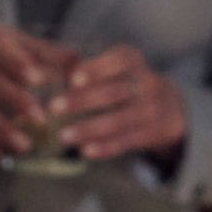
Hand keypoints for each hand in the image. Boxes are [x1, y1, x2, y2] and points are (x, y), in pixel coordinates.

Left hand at [54, 44, 185, 160]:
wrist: (169, 106)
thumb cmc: (123, 81)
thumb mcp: (112, 67)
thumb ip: (83, 70)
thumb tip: (42, 74)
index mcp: (132, 60)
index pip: (118, 61)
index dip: (96, 70)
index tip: (72, 79)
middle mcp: (146, 82)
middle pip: (113, 93)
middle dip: (82, 101)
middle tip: (53, 108)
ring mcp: (152, 109)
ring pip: (119, 120)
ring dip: (89, 129)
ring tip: (63, 137)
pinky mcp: (152, 132)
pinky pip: (127, 141)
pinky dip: (106, 147)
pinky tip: (85, 151)